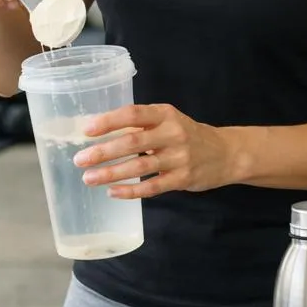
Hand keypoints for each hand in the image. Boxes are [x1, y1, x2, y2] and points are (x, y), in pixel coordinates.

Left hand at [73, 103, 235, 197]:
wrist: (227, 153)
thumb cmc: (187, 134)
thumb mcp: (167, 120)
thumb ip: (140, 124)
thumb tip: (98, 132)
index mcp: (165, 114)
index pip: (133, 114)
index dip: (109, 121)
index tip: (87, 130)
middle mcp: (173, 133)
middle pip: (133, 142)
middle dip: (103, 152)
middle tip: (80, 160)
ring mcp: (179, 158)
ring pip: (140, 167)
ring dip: (111, 173)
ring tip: (89, 178)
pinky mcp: (183, 179)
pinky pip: (152, 187)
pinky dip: (131, 191)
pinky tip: (113, 192)